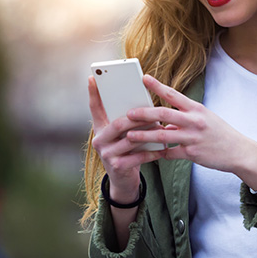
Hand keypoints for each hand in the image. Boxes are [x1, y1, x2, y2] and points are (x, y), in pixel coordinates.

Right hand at [88, 76, 164, 203]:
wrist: (123, 181)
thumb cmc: (126, 152)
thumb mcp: (121, 136)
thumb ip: (125, 121)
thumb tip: (142, 104)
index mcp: (99, 129)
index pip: (94, 108)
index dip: (93, 93)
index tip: (93, 77)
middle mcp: (99, 140)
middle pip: (118, 123)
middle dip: (138, 117)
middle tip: (153, 112)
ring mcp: (106, 154)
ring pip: (130, 139)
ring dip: (149, 134)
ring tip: (162, 129)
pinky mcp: (117, 166)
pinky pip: (138, 156)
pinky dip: (152, 152)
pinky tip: (163, 149)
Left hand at [126, 75, 256, 189]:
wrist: (239, 152)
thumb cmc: (221, 134)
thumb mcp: (204, 120)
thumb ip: (183, 120)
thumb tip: (165, 125)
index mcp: (196, 109)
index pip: (173, 94)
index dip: (157, 86)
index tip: (143, 78)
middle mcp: (194, 121)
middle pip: (164, 113)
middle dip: (144, 113)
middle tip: (129, 113)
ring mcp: (193, 137)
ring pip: (162, 135)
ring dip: (144, 135)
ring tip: (129, 135)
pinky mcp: (192, 154)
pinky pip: (171, 153)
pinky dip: (160, 153)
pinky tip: (150, 155)